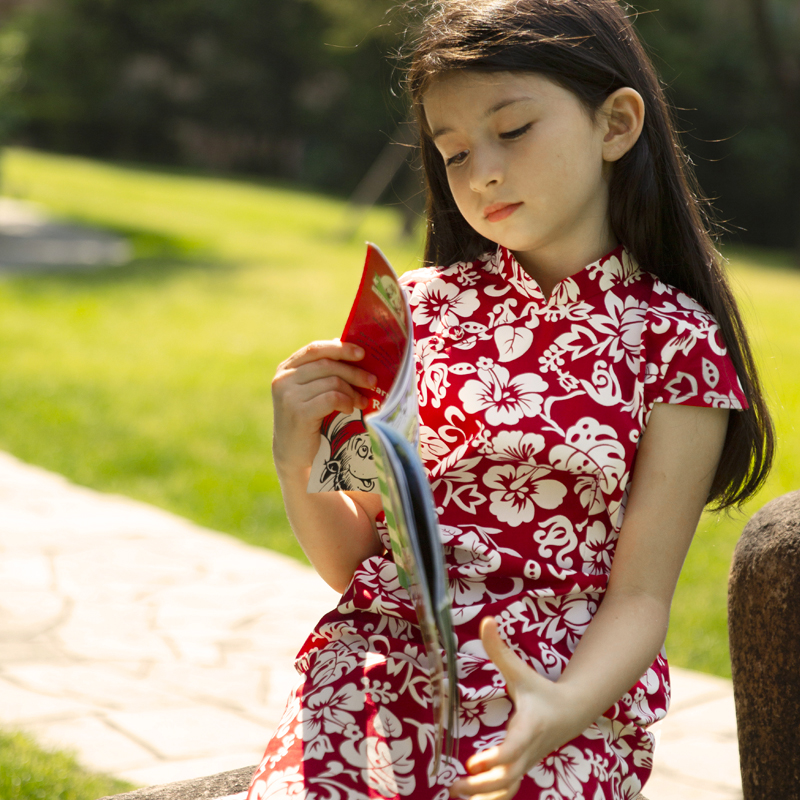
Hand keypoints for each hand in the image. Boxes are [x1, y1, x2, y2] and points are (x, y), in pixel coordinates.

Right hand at [271, 339, 375, 478]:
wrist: (293, 454)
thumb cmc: (308, 420)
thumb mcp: (311, 391)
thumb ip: (323, 371)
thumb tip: (347, 345)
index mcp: (286, 369)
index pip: (315, 349)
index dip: (341, 348)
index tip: (362, 353)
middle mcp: (283, 379)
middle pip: (327, 365)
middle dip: (354, 372)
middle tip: (372, 381)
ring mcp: (289, 395)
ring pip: (332, 382)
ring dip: (353, 392)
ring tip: (362, 402)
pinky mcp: (298, 412)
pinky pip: (332, 398)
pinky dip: (346, 402)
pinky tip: (350, 409)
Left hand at [449, 618, 585, 799]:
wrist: (571, 712)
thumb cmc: (542, 690)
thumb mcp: (520, 670)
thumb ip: (499, 649)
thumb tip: (486, 620)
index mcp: (528, 727)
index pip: (512, 750)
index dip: (493, 760)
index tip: (471, 763)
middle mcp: (528, 750)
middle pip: (508, 778)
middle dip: (482, 786)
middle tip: (455, 786)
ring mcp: (527, 763)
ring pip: (509, 790)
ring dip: (485, 797)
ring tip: (456, 795)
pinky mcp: (522, 769)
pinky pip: (508, 790)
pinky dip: (491, 798)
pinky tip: (469, 799)